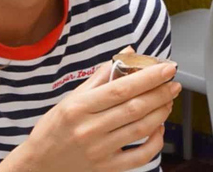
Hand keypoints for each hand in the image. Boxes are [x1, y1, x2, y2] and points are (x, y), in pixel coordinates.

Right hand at [1, 53, 180, 171]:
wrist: (39, 165)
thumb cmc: (55, 128)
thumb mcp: (71, 98)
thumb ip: (101, 76)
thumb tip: (128, 52)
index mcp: (79, 107)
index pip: (121, 89)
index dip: (148, 77)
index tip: (166, 68)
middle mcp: (89, 129)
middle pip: (134, 108)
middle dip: (160, 93)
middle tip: (174, 83)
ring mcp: (99, 151)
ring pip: (140, 129)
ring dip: (160, 113)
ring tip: (168, 100)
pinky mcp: (107, 169)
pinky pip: (139, 157)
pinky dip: (155, 143)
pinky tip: (159, 129)